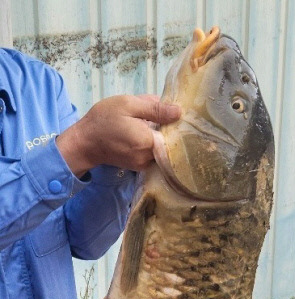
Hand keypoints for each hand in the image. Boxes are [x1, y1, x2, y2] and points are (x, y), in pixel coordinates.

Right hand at [56, 95, 180, 176]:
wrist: (85, 142)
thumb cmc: (104, 119)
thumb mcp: (128, 105)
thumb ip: (155, 108)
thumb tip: (178, 112)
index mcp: (148, 141)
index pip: (174, 134)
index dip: (175, 122)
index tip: (173, 112)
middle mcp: (149, 157)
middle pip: (169, 142)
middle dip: (165, 128)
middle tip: (157, 114)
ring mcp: (144, 164)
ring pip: (160, 148)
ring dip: (157, 135)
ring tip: (146, 123)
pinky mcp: (139, 167)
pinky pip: (151, 153)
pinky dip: (150, 143)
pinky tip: (141, 133)